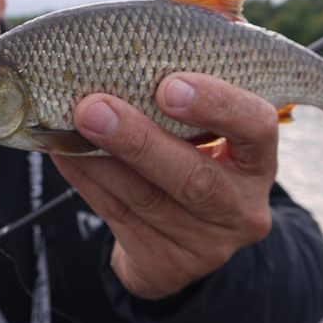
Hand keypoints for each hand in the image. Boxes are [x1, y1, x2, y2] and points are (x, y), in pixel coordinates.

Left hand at [52, 72, 276, 299]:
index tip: (169, 86)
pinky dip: (87, 180)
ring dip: (99, 160)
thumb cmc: (193, 159)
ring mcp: (207, 244)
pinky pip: (118, 217)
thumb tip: (127, 57)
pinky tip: (65, 154)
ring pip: (146, 199)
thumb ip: (182, 102)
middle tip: (93, 108)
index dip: (216, 105)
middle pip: (195, 178)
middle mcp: (242, 207)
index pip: (256, 127)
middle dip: (139, 141)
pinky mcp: (167, 265)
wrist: (186, 238)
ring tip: (68, 127)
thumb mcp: (206, 134)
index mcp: (258, 161)